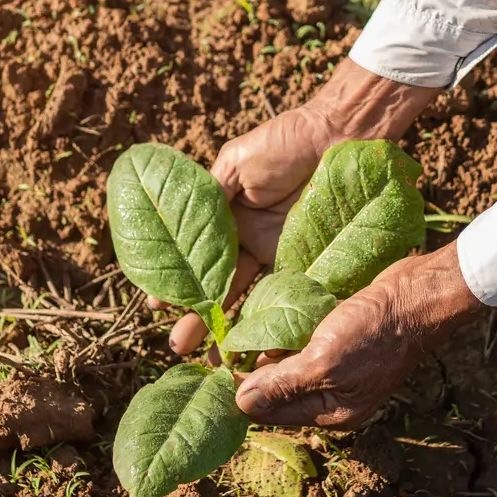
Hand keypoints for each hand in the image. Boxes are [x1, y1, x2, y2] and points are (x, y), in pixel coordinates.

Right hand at [164, 59, 441, 354]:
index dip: (179, 283)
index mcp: (228, 221)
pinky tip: (256, 345)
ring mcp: (281, 257)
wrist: (340, 135)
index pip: (198, 260)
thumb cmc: (285, 142)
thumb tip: (178, 228)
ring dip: (231, 330)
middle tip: (179, 347)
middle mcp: (252, 244)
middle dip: (199, 318)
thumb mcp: (236, 164)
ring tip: (212, 360)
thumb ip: (210, 197)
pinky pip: (289, 296)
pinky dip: (272, 321)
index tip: (156, 305)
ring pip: (251, 300)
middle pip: (221, 288)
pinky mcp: (311, 264)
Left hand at [234, 242, 483, 428]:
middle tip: (225, 344)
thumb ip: (281, 384)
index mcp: (331, 413)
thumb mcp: (322, 362)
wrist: (417, 295)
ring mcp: (339, 367)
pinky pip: (304, 342)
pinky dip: (287, 332)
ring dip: (269, 347)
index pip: (273, 413)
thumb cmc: (373, 333)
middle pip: (279, 389)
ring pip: (289, 363)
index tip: (216, 368)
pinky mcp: (342, 339)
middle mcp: (334, 395)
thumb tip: (241, 405)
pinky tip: (273, 316)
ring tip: (245, 328)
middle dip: (253, 370)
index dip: (243, 393)